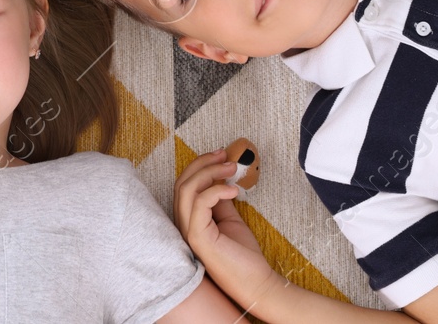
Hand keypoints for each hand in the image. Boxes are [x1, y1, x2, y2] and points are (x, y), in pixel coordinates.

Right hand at [173, 149, 277, 302]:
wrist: (256, 283)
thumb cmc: (243, 255)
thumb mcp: (230, 220)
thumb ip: (220, 201)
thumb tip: (220, 179)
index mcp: (188, 220)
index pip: (184, 185)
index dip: (200, 165)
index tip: (222, 155)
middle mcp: (182, 225)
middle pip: (181, 183)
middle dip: (203, 163)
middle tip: (225, 155)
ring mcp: (187, 232)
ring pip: (186, 189)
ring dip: (209, 172)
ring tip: (232, 168)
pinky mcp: (198, 237)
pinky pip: (199, 203)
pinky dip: (216, 190)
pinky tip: (233, 190)